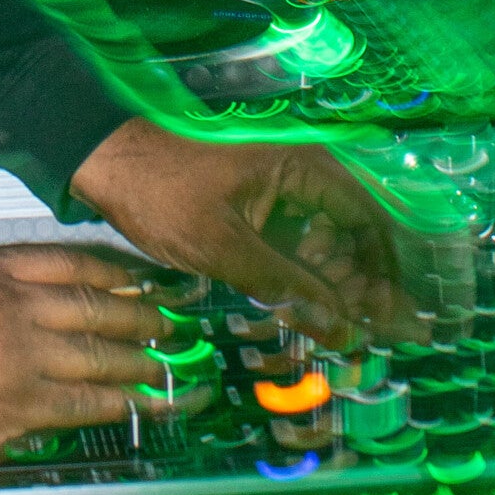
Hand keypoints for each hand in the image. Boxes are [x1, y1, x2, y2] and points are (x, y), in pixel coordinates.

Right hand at [0, 246, 167, 483]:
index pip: (65, 260)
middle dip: (138, 312)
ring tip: (165, 364)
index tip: (135, 279)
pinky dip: (117, 403)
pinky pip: (83, 400)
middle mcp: (10, 302)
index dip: (109, 271)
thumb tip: (20, 320)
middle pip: (93, 302)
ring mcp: (18, 352)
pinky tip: (139, 405)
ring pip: (97, 352)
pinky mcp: (18, 403)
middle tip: (168, 319)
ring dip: (138, 360)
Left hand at [69, 119, 416, 347]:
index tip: (391, 321)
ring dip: (330, 282)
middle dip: (360, 284)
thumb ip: (287, 288)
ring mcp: (276, 182)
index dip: (385, 274)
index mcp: (304, 168)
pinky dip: (299, 271)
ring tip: (331, 332)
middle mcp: (300, 169)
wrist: (102, 157)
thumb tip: (343, 330)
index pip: (369, 222)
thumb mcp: (224, 248)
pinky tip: (296, 307)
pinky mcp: (253, 196)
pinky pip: (292, 234)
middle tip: (358, 337)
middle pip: (351, 232)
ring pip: (322, 237)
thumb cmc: (160, 193)